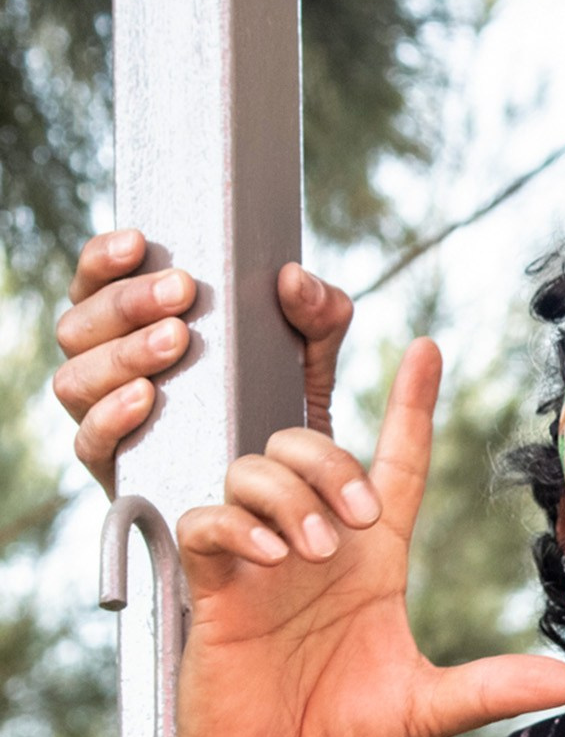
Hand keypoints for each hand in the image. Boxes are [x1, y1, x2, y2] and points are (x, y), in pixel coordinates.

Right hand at [54, 228, 352, 492]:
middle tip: (182, 292)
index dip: (103, 259)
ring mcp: (106, 419)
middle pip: (80, 326)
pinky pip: (90, 442)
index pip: (96, 284)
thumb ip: (316, 313)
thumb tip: (293, 277)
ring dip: (121, 353)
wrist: (291, 495)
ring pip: (76, 379)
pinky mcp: (117, 470)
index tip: (139, 241)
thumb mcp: (310, 356)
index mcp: (134, 327)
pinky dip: (111, 416)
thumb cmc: (282, 406)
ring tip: (175, 341)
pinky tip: (146, 396)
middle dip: (126, 303)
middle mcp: (107, 368)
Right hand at [159, 339, 564, 736]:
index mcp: (374, 564)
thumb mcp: (427, 711)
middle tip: (358, 523)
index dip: (411, 406)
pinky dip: (234, 523)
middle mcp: (318, 549)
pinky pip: (207, 520)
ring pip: (258, 468)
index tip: (427, 349)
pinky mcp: (213, 590)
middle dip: (336, 463)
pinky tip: (264, 557)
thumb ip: (491, 689)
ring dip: (290, 493)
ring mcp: (260, 564)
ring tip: (310, 552)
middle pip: (316, 446)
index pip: (397, 463)